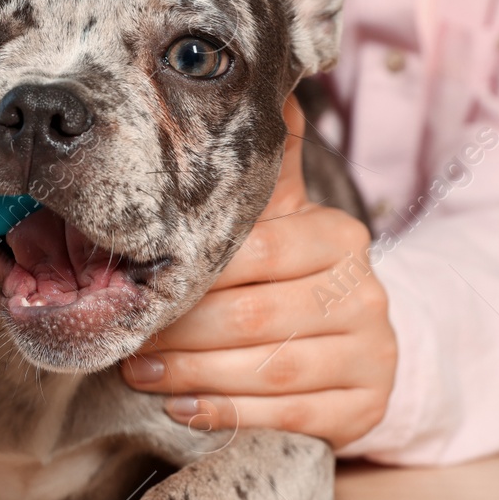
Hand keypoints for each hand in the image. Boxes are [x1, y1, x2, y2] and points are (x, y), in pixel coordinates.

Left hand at [119, 94, 396, 448]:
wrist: (357, 341)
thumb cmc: (291, 273)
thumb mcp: (281, 216)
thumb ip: (266, 162)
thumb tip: (266, 83)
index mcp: (339, 237)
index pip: (258, 253)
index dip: (193, 275)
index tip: (136, 284)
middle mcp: (364, 292)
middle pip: (258, 315)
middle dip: (182, 331)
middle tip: (127, 336)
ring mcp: (371, 353)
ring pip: (272, 369)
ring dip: (194, 374)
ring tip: (140, 372)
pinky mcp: (366, 407)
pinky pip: (289, 416)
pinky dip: (228, 413)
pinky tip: (183, 409)